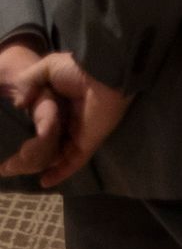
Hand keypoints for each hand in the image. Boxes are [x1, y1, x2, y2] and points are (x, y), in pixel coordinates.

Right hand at [16, 52, 130, 187]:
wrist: (104, 74)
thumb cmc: (78, 69)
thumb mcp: (48, 67)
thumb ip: (29, 81)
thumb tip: (19, 104)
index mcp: (60, 104)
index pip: (42, 125)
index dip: (27, 133)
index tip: (8, 143)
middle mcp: (69, 120)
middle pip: (48, 144)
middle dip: (30, 155)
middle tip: (7, 165)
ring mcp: (79, 132)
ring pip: (58, 155)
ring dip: (40, 165)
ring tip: (15, 171)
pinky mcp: (89, 141)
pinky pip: (75, 162)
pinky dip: (61, 172)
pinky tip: (45, 181)